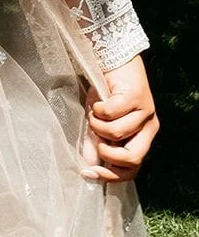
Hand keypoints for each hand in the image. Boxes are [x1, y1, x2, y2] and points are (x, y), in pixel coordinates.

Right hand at [82, 56, 158, 182]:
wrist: (112, 60)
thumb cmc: (106, 93)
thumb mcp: (98, 122)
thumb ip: (95, 143)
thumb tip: (87, 166)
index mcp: (142, 137)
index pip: (132, 168)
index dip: (111, 175)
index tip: (89, 172)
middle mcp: (149, 127)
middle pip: (132, 158)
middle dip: (107, 153)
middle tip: (95, 140)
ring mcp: (145, 113)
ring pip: (116, 133)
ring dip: (97, 124)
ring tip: (94, 113)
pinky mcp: (137, 98)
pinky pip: (110, 113)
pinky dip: (97, 109)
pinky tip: (98, 101)